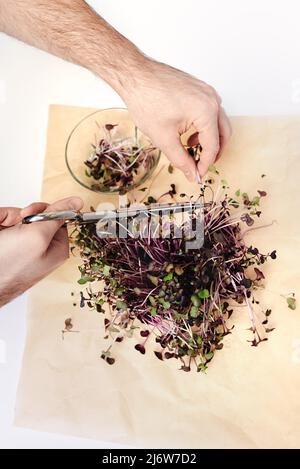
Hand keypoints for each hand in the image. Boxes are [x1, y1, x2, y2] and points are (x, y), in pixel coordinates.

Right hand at [0, 196, 82, 306]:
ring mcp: (23, 246)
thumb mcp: (37, 237)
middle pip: (36, 216)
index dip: (45, 212)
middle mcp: (41, 247)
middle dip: (19, 217)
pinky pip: (4, 224)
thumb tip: (78, 201)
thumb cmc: (8, 267)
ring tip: (0, 233)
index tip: (30, 216)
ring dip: (4, 220)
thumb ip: (57, 216)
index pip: (59, 217)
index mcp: (56, 248)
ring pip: (16, 219)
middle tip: (14, 226)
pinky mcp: (8, 245)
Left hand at [122, 60, 231, 181]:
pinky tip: (188, 132)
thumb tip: (193, 175)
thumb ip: (181, 160)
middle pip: (223, 133)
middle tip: (200, 165)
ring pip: (218, 122)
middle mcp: (212, 99)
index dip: (205, 164)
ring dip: (209, 138)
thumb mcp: (164, 139)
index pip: (213, 145)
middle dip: (213, 152)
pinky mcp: (200, 88)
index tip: (197, 175)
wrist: (135, 76)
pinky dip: (204, 125)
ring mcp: (207, 91)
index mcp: (206, 111)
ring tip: (190, 147)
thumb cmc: (146, 101)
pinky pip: (211, 111)